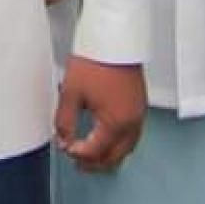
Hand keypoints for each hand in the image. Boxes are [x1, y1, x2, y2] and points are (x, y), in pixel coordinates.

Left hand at [54, 58, 145, 173]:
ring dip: (109, 156)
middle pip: (114, 157)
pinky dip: (120, 145)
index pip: (95, 152)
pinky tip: (109, 140)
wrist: (114, 40)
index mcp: (115, 123)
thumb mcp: (71, 94)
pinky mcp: (141, 106)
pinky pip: (133, 136)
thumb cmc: (96, 61)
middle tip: (78, 163)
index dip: (77, 153)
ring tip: (92, 157)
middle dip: (95, 164)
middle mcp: (131, 123)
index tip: (66, 147)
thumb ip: (65, 122)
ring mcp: (139, 115)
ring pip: (127, 149)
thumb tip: (63, 139)